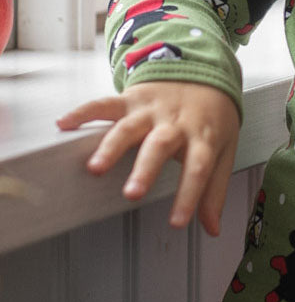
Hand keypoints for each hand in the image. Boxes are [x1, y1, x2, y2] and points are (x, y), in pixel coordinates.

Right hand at [57, 81, 239, 234]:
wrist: (202, 72)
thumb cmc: (212, 118)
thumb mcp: (224, 150)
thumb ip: (215, 190)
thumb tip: (212, 229)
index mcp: (203, 138)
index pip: (199, 169)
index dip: (189, 197)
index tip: (177, 223)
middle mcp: (176, 123)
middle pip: (160, 146)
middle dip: (145, 170)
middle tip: (132, 194)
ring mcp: (151, 110)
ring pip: (129, 127)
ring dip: (111, 146)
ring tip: (94, 168)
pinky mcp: (131, 99)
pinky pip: (105, 104)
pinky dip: (83, 112)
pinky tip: (64, 124)